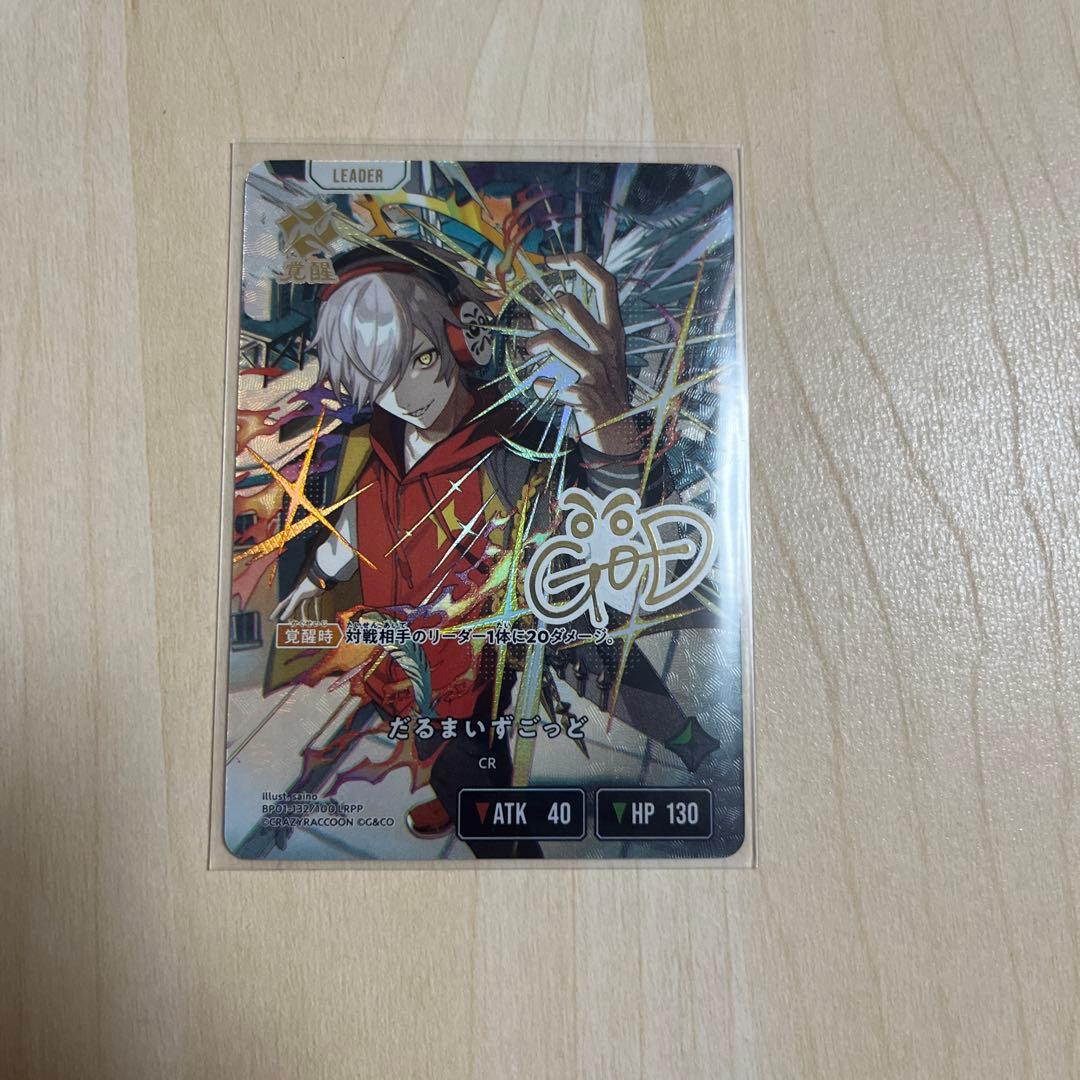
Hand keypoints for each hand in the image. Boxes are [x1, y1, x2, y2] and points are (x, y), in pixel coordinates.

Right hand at [271, 577, 322, 621]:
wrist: (320, 579)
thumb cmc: (308, 586)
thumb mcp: (297, 597)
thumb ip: (290, 608)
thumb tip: (282, 618)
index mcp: (292, 596)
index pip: (282, 605)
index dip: (276, 611)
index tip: (271, 618)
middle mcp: (299, 596)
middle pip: (293, 609)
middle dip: (292, 616)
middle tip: (292, 624)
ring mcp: (308, 595)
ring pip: (305, 608)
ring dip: (306, 616)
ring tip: (308, 624)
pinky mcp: (316, 595)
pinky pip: (316, 605)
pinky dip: (317, 612)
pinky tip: (318, 618)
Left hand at [525, 253, 639, 456]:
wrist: (619, 431)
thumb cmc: (602, 388)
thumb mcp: (593, 355)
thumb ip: (570, 332)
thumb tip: (536, 313)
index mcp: (614, 330)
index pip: (605, 281)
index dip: (579, 262)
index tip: (553, 262)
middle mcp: (607, 345)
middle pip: (570, 305)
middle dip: (545, 310)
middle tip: (536, 326)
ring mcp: (596, 370)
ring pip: (553, 340)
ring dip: (533, 344)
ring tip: (529, 353)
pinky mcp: (584, 394)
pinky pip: (547, 383)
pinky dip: (539, 386)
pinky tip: (544, 391)